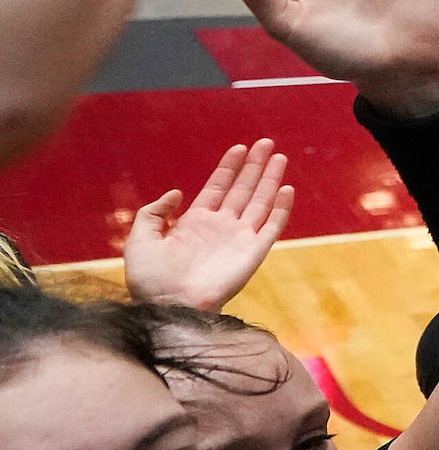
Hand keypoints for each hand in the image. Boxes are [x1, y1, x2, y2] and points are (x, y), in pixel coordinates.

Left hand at [124, 139, 293, 309]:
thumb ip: (153, 213)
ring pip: (260, 201)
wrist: (168, 306)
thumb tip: (177, 193)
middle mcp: (220, 227)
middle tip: (265, 143)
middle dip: (254, 165)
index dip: (228, 167)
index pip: (218, 187)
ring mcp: (238, 239)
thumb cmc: (150, 279)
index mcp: (195, 223)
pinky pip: (271, 226)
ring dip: (270, 179)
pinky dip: (281, 208)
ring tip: (279, 156)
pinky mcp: (253, 252)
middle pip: (243, 189)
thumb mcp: (140, 240)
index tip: (239, 147)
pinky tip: (286, 189)